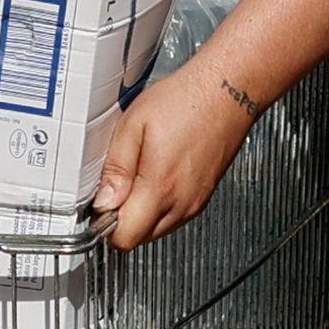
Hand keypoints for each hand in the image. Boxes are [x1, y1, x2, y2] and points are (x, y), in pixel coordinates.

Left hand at [93, 60, 256, 250]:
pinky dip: (159, 206)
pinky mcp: (203, 197)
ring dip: (140, 214)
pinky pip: (173, 217)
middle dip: (121, 220)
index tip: (100, 201)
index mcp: (160, 188)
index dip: (105, 223)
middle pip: (139, 238)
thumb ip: (116, 169)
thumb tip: (103, 202)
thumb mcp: (133, 125)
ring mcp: (195, 202)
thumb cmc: (185, 100)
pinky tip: (156, 176)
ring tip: (138, 176)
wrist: (228, 90)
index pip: (124, 238)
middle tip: (116, 185)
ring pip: (156, 230)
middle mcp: (182, 202)